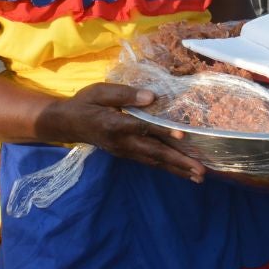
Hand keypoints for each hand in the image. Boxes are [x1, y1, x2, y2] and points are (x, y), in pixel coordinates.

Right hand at [49, 83, 206, 183]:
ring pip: (154, 161)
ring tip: (199, 176)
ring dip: (177, 169)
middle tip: (201, 171)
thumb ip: (125, 94)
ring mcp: (124, 151)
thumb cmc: (85, 103)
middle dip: (179, 162)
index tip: (182, 135)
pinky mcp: (127, 154)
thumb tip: (152, 97)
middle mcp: (122, 142)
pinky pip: (150, 162)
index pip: (143, 127)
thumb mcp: (100, 92)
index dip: (162, 130)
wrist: (67, 123)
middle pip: (154, 152)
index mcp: (114, 124)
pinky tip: (182, 171)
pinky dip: (167, 168)